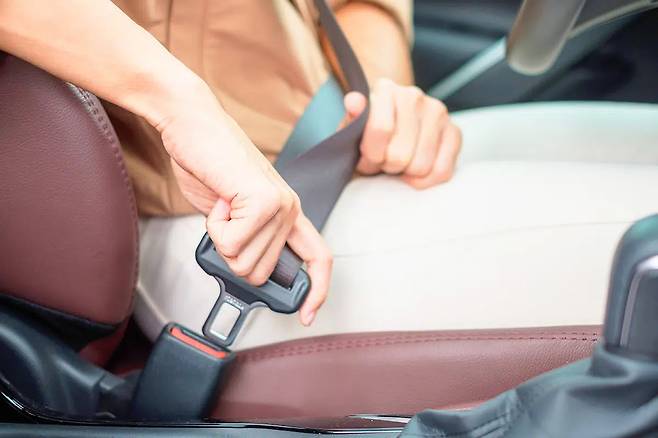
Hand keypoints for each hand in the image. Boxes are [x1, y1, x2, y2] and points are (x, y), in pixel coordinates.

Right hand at [155, 83, 330, 325]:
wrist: (193, 125)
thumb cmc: (209, 165)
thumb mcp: (233, 213)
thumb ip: (247, 239)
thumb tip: (244, 271)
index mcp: (289, 213)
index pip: (319, 258)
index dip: (316, 291)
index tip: (305, 315)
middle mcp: (290, 210)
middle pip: (260, 274)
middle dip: (232, 257)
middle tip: (225, 222)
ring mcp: (279, 206)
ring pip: (243, 262)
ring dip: (221, 239)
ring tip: (223, 206)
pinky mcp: (262, 200)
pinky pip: (230, 244)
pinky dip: (214, 227)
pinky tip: (220, 200)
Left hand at [345, 78, 461, 188]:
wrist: (387, 134)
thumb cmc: (366, 135)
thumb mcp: (351, 131)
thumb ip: (351, 120)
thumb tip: (354, 101)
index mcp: (385, 89)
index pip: (381, 129)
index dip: (371, 155)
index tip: (366, 157)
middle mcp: (414, 95)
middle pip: (400, 154)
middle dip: (387, 166)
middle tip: (382, 161)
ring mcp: (437, 112)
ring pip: (421, 166)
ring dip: (405, 173)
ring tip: (397, 162)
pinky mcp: (454, 131)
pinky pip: (442, 170)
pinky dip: (425, 180)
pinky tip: (414, 171)